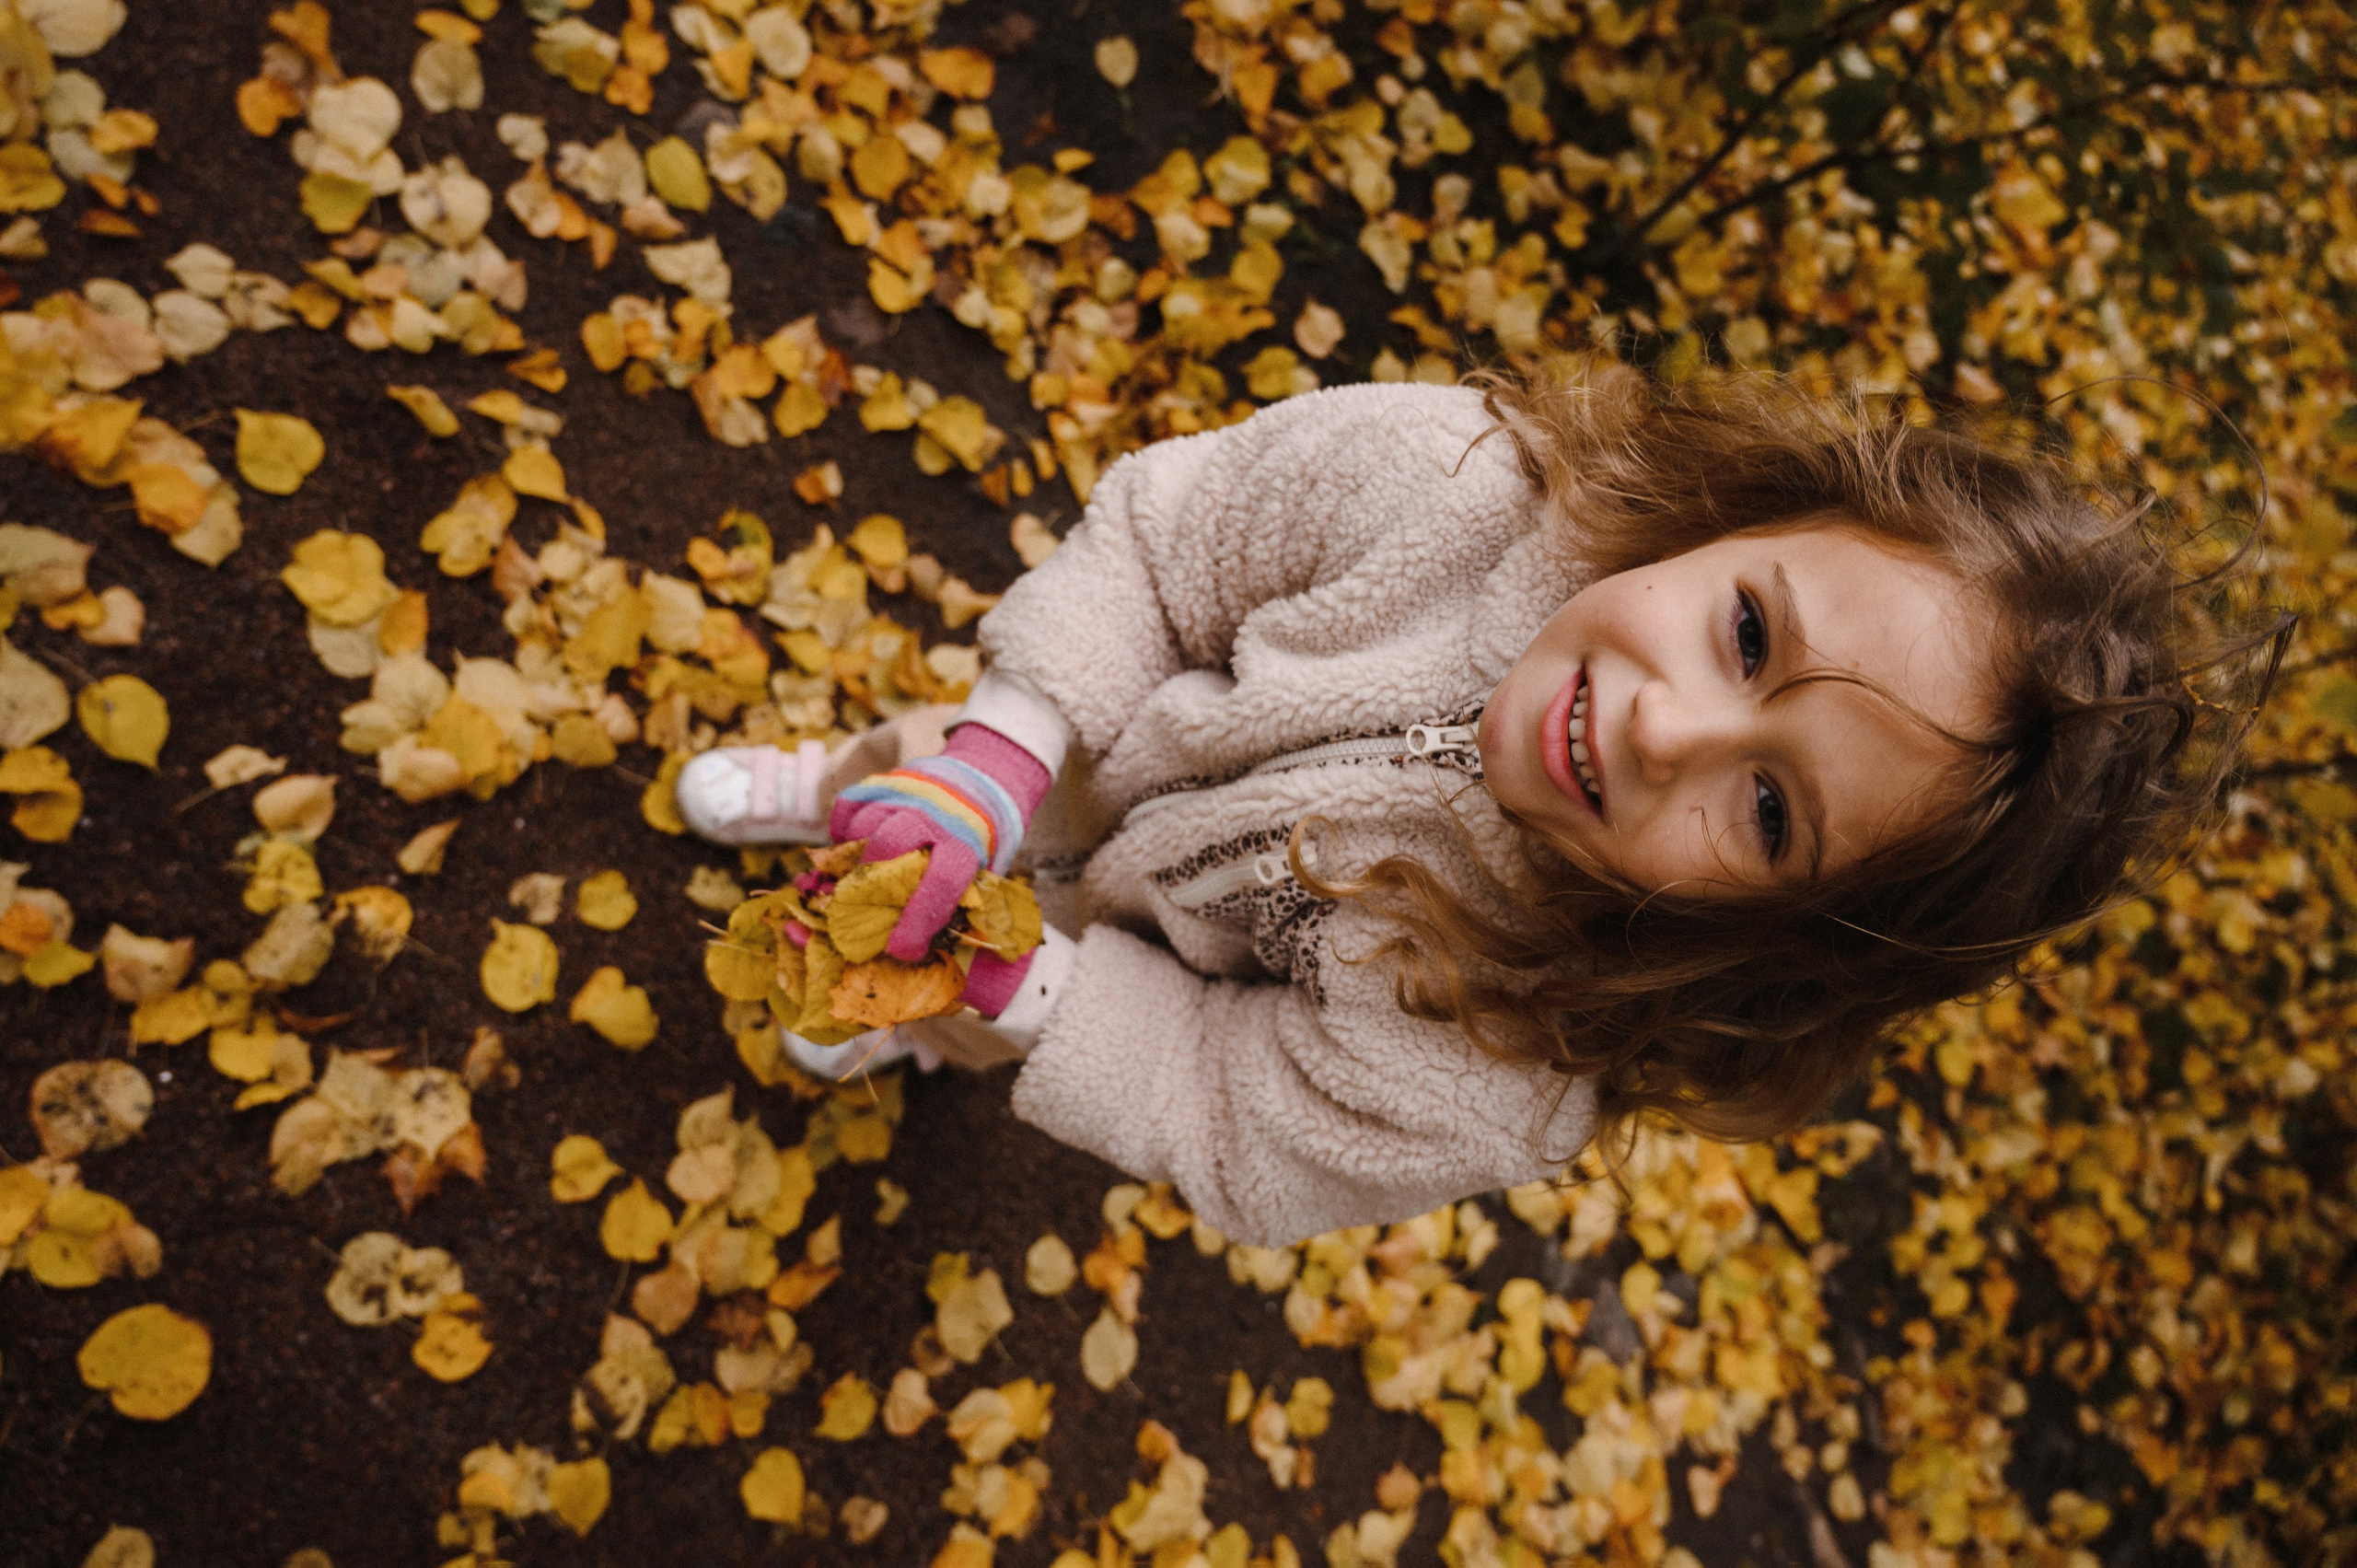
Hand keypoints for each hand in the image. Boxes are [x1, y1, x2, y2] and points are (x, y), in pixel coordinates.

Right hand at [827, 724, 1051, 962]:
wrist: (984, 777)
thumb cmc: (980, 839)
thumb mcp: (985, 870)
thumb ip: (955, 904)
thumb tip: (910, 951)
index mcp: (967, 843)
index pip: (941, 884)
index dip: (918, 921)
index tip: (899, 950)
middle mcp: (934, 814)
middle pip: (889, 845)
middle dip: (871, 885)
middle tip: (862, 910)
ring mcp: (905, 793)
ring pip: (863, 827)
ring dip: (852, 859)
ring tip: (855, 880)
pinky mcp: (882, 782)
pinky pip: (847, 807)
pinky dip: (840, 832)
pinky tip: (850, 848)